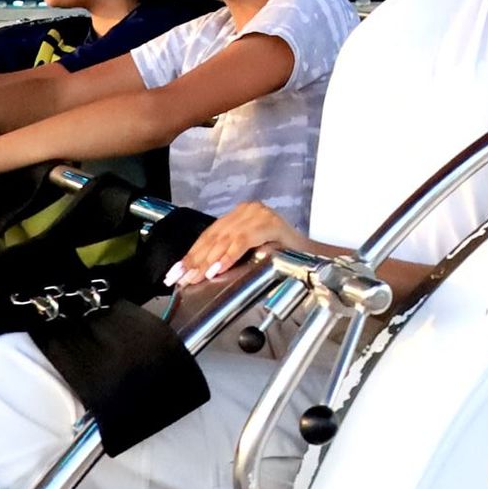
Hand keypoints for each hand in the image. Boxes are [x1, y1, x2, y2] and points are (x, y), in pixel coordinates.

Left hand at [166, 201, 308, 287]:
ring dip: (207, 261)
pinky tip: (217, 269)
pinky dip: (228, 256)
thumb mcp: (249, 252)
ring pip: (225, 239)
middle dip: (194, 261)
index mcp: (239, 215)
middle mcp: (247, 210)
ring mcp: (258, 214)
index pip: (209, 235)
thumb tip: (197, 272)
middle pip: (213, 237)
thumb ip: (227, 253)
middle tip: (180, 279)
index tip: (175, 273)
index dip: (191, 255)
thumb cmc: (281, 255)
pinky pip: (243, 241)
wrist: (312, 256)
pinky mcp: (269, 223)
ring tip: (195, 277)